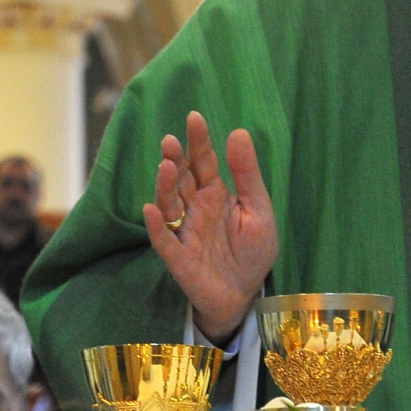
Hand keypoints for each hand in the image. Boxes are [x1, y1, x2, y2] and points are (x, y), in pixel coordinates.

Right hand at [144, 112, 277, 342]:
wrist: (245, 292)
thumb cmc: (253, 250)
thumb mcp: (259, 210)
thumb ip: (248, 175)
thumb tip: (239, 132)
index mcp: (216, 194)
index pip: (205, 162)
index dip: (199, 141)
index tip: (194, 117)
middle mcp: (195, 208)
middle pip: (182, 179)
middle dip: (176, 159)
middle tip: (171, 140)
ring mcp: (184, 231)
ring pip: (169, 204)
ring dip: (165, 186)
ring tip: (166, 167)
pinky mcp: (178, 257)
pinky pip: (164, 240)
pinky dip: (157, 226)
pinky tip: (151, 210)